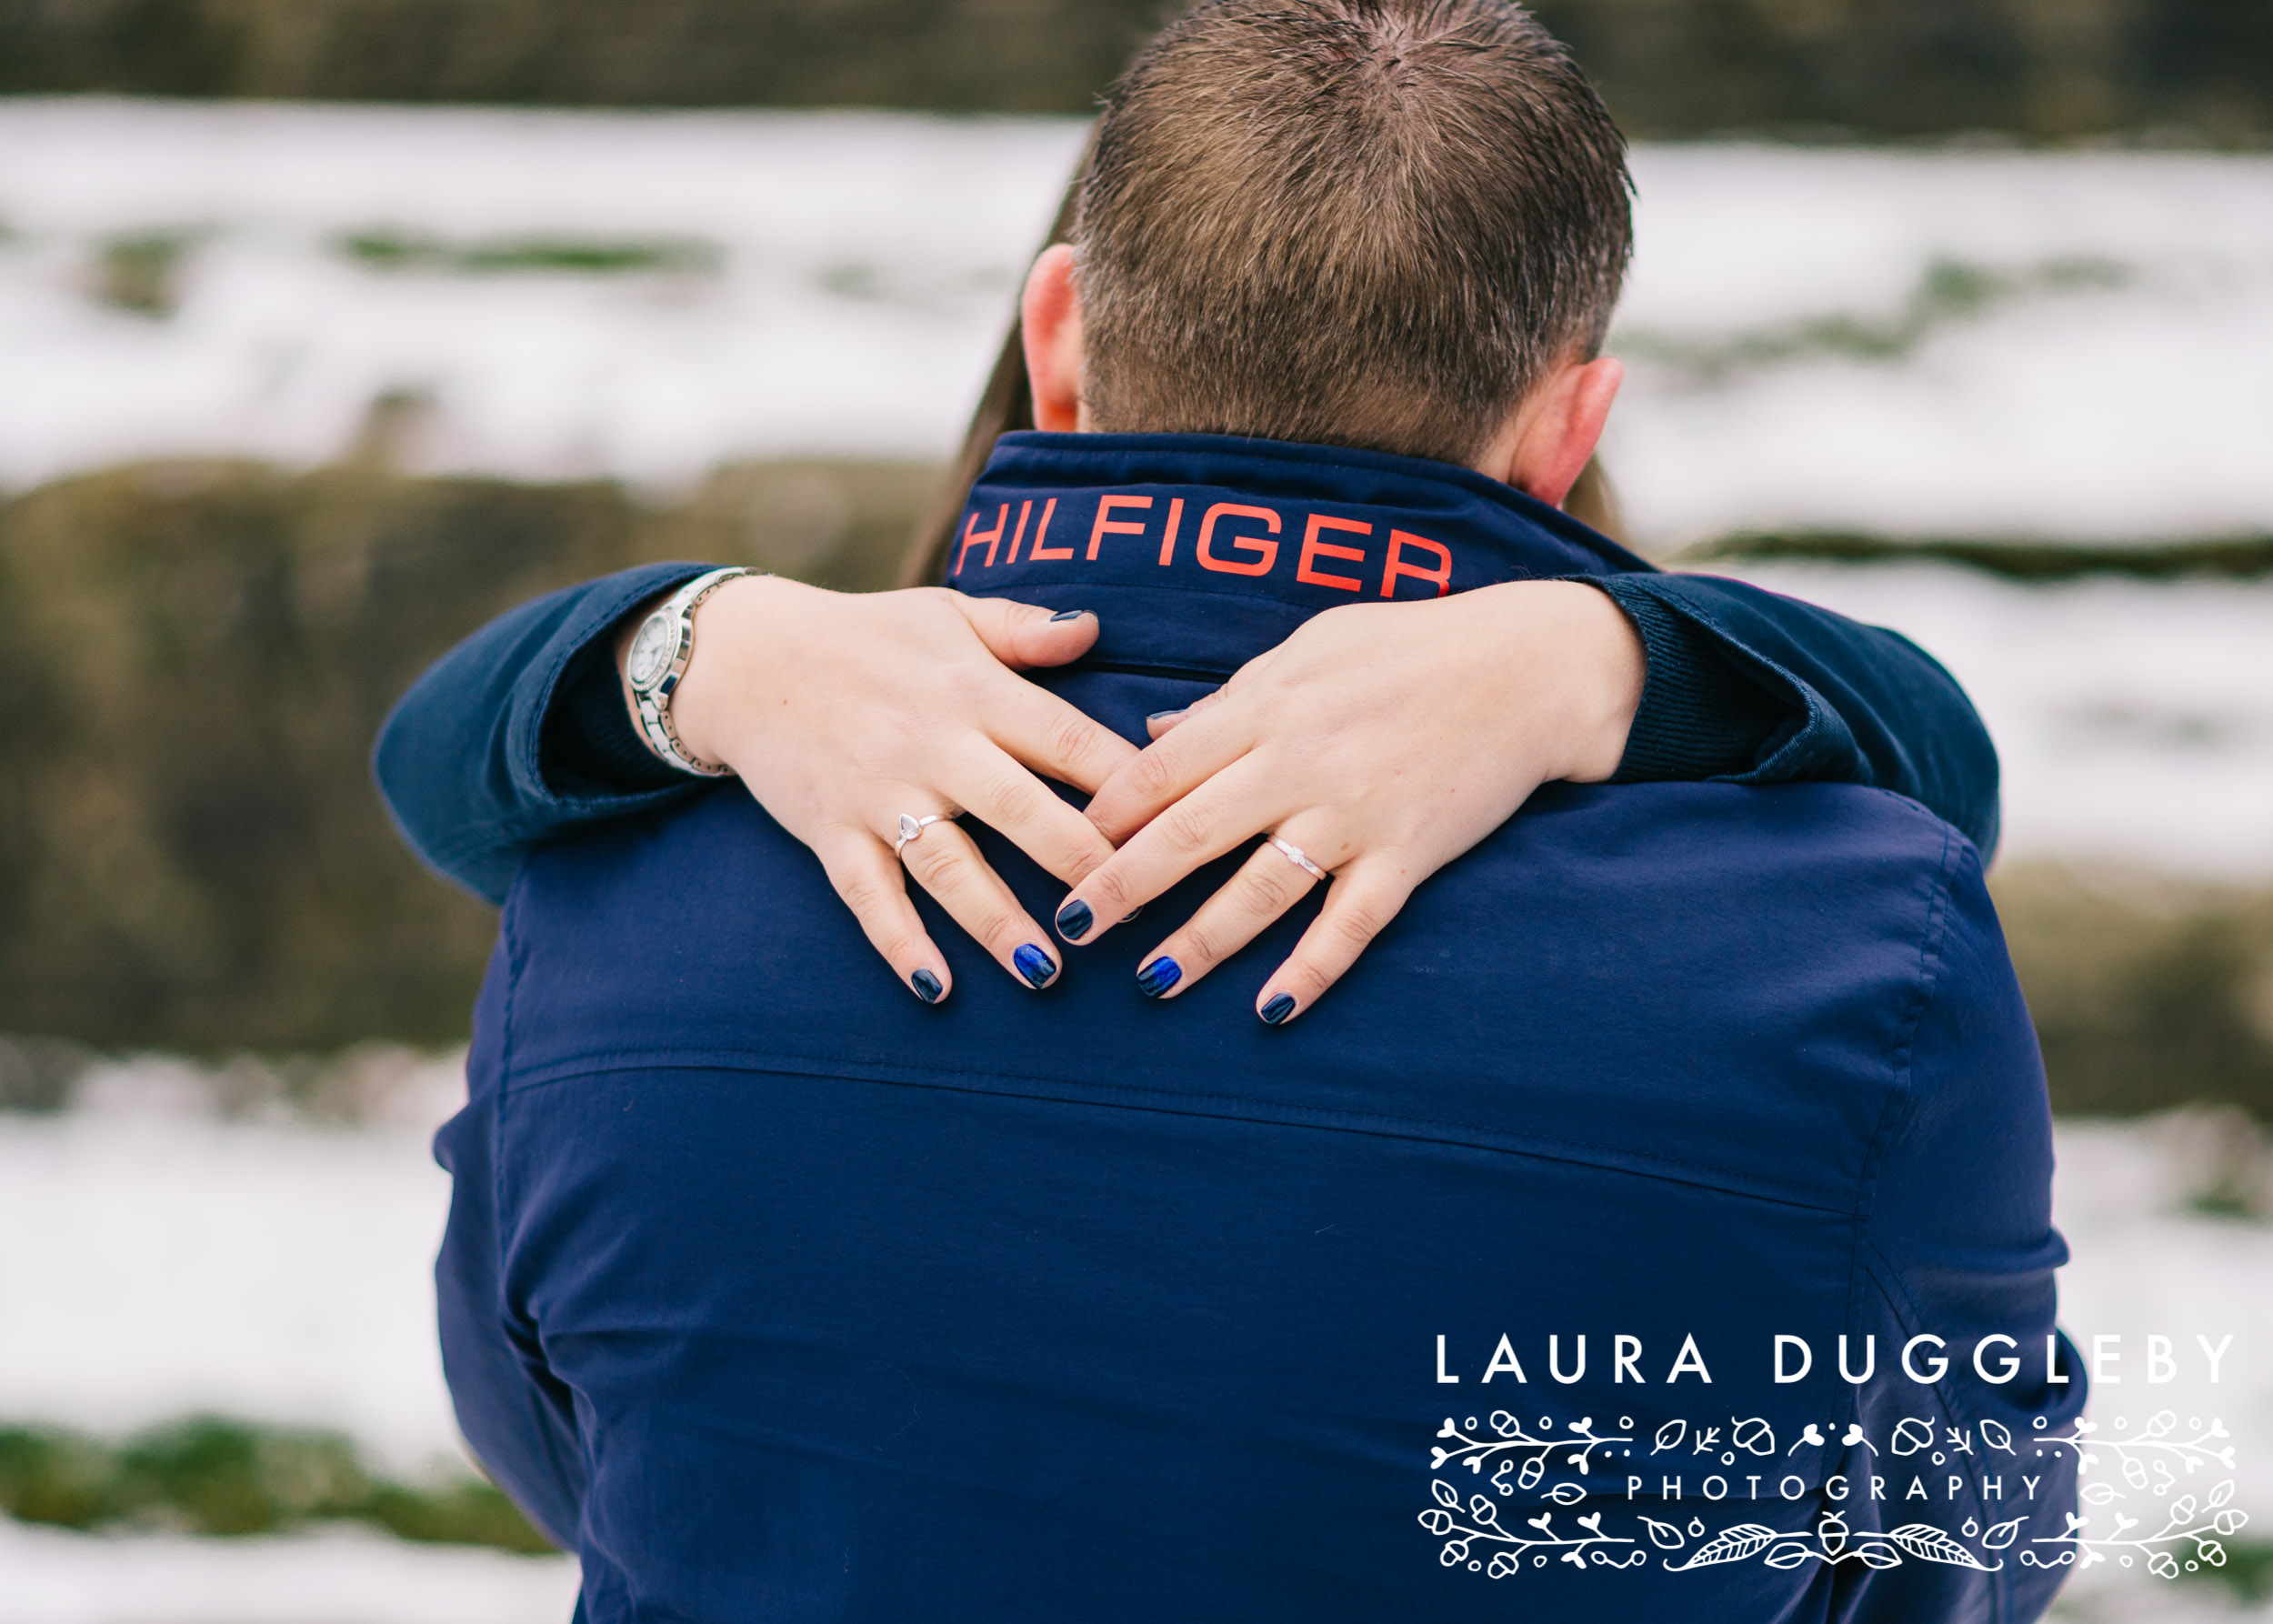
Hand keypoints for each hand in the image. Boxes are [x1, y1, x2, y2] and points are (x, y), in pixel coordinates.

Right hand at [650, 576, 1137, 1001]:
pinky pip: (869, 897)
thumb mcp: (949, 615)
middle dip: (1078, 864)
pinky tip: (937, 987)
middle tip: (1129, 911)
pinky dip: (900, 943)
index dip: (1125, 786)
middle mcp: (932, 744)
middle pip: (1021, 810)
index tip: (1174, 827)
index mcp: (976, 691)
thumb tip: (1095, 628)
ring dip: (997, 923)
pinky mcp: (831, 831)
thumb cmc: (868, 637)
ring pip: (949, 867)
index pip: (1067, 741)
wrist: (748, 658)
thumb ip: (1024, 630)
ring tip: (1047, 971)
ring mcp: (879, 794)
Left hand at [1048, 581, 1644, 1021]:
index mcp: (1265, 705)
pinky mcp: (1408, 853)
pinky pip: (1352, 922)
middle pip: (1189, 832)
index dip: (1104, 813)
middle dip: (1122, 884)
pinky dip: (1313, 968)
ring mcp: (1354, 813)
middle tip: (1071, 926)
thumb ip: (1229, 697)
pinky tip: (1273, 1008)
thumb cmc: (1411, 646)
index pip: (1161, 766)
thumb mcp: (1308, 648)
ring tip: (1151, 984)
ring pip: (1259, 888)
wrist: (1527, 666)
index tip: (1058, 845)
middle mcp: (1300, 761)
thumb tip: (1157, 732)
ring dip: (1201, 941)